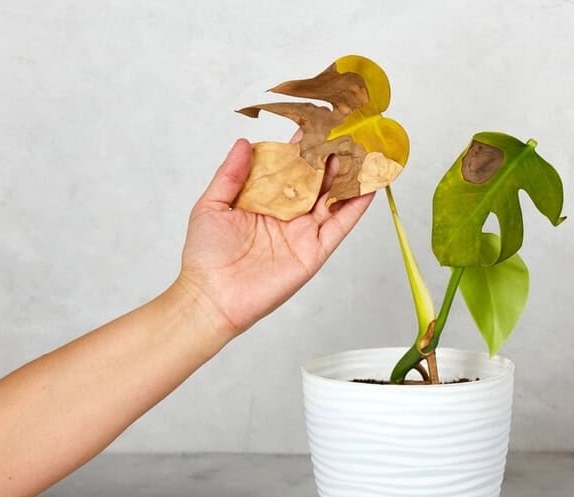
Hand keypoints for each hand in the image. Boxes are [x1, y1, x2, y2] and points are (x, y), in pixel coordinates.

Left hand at [176, 139, 372, 338]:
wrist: (211, 297)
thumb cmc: (205, 255)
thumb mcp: (212, 205)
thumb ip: (231, 174)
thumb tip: (247, 142)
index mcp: (265, 199)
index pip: (290, 167)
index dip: (304, 146)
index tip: (319, 123)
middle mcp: (288, 213)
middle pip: (318, 180)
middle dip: (334, 157)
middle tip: (350, 132)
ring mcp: (304, 232)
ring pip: (334, 199)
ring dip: (350, 177)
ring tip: (365, 152)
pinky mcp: (314, 252)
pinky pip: (340, 226)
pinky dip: (356, 207)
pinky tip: (369, 187)